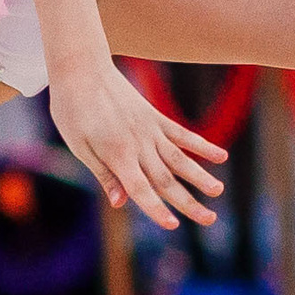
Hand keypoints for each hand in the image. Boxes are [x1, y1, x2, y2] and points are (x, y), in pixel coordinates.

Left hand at [49, 59, 226, 230]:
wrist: (81, 68)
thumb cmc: (73, 109)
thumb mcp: (79, 146)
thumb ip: (104, 174)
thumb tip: (120, 203)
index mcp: (117, 154)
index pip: (141, 189)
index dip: (156, 209)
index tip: (173, 226)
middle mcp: (138, 143)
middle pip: (166, 179)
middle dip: (188, 202)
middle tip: (210, 219)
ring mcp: (149, 129)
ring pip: (180, 158)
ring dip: (200, 176)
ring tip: (219, 191)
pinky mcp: (154, 116)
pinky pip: (182, 134)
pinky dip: (202, 145)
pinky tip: (222, 155)